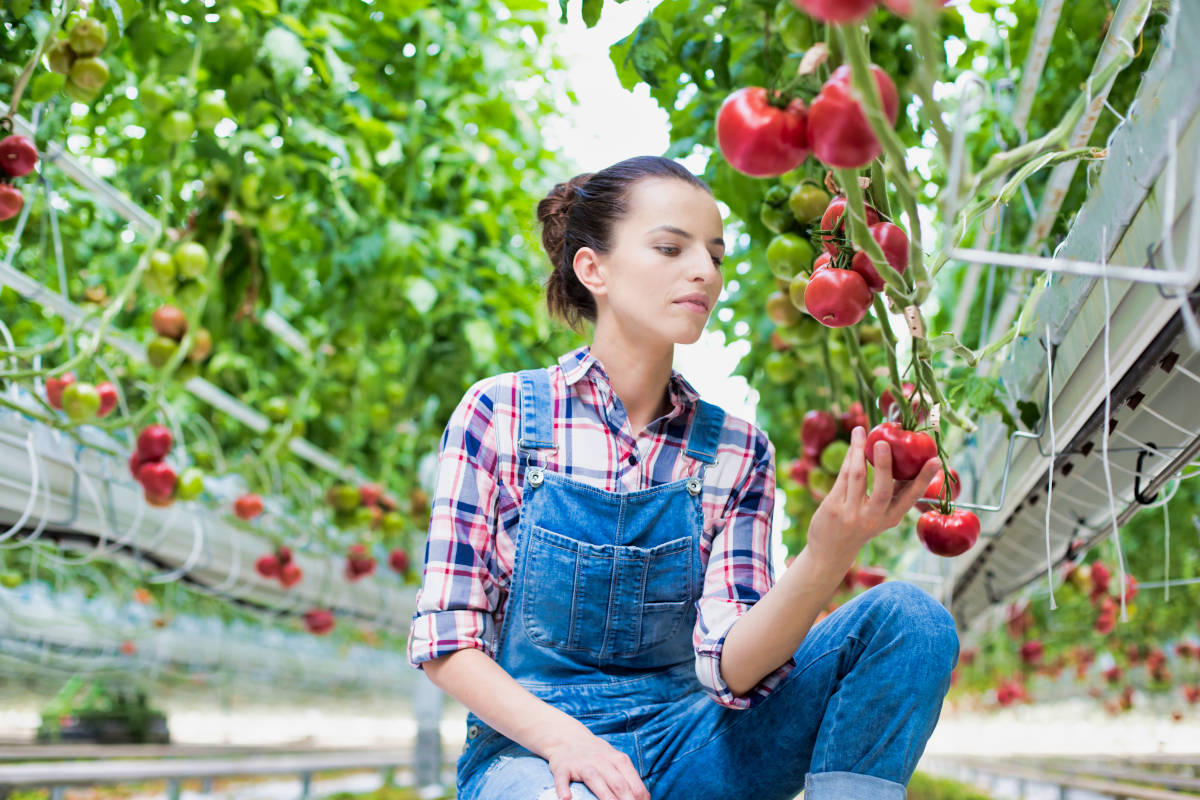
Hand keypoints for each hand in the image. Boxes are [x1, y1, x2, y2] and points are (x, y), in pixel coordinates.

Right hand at [544, 730, 650, 799]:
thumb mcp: (616, 760)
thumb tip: (643, 798)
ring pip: (595, 780)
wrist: (567, 737)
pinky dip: (563, 788)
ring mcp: (582, 763)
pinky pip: (563, 778)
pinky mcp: (563, 767)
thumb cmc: (597, 755)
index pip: (635, 785)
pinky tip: (566, 799)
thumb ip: (628, 778)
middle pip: (618, 784)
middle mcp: (602, 760)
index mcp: (619, 760)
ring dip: (605, 797)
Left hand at [806, 425, 939, 570]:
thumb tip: (907, 459)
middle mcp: (873, 518)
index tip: (935, 460)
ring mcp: (851, 513)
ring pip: (857, 476)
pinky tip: (852, 444)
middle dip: (883, 464)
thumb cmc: (861, 525)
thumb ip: (893, 492)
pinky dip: (848, 458)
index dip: (924, 479)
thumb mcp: (881, 515)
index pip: (911, 497)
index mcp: (891, 518)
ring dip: (858, 450)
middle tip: (883, 441)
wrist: (831, 551)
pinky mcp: (833, 507)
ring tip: (861, 430)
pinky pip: (842, 476)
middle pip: (882, 489)